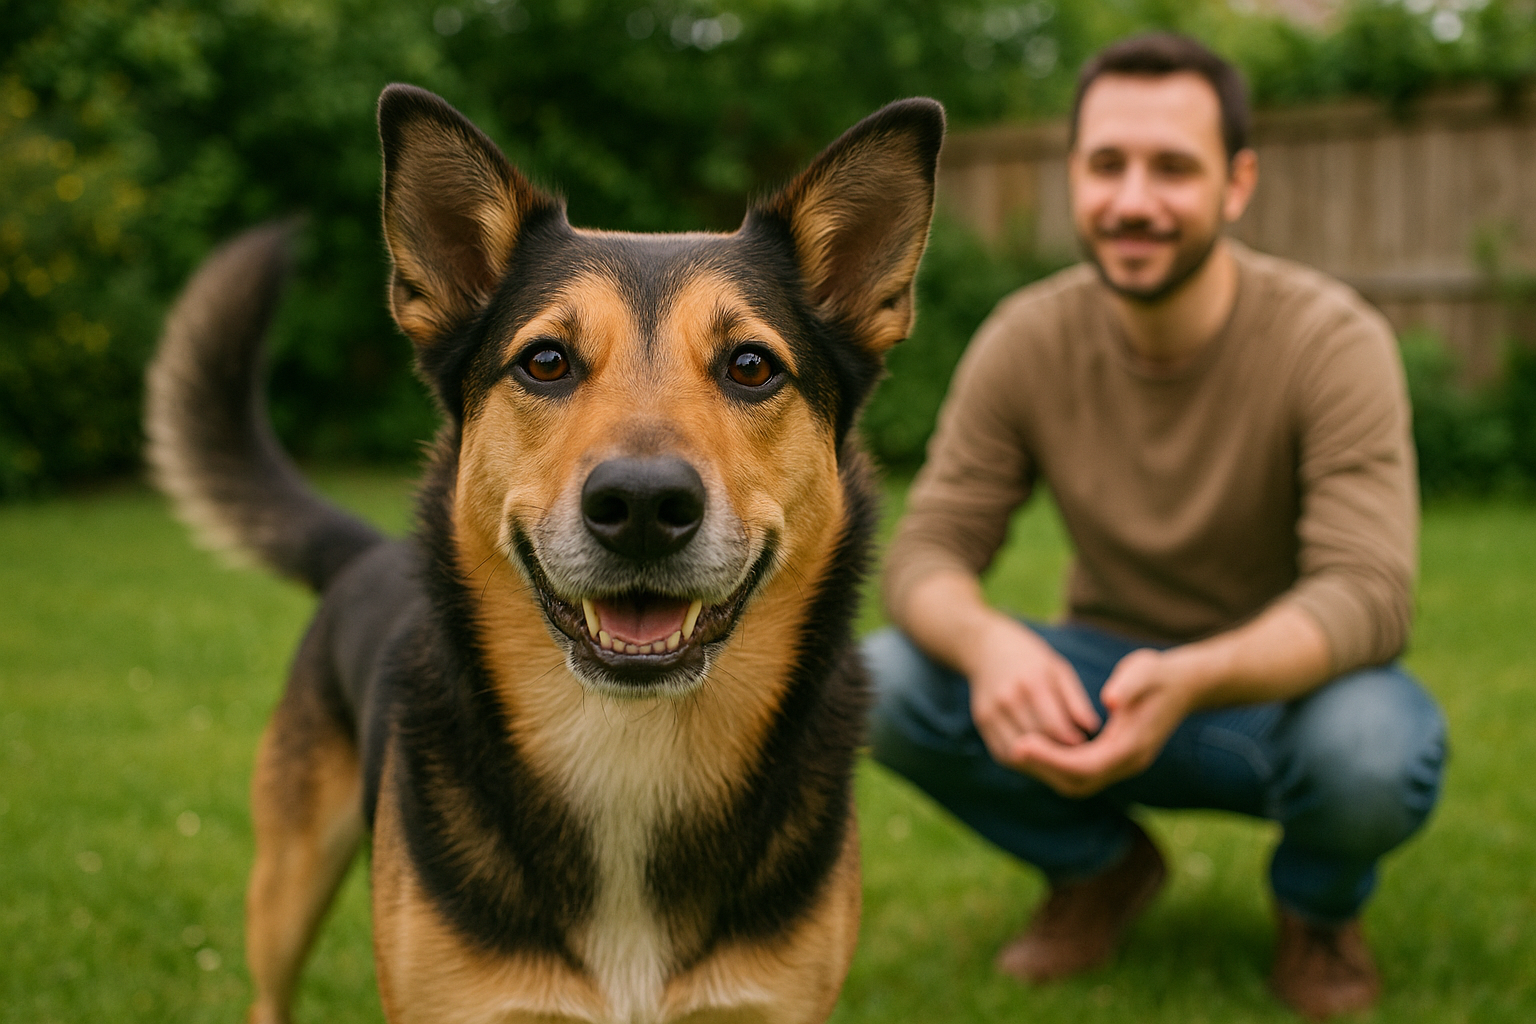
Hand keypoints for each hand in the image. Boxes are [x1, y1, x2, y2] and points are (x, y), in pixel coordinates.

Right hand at [965, 616, 1101, 768]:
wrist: (988, 647)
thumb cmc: (1032, 660)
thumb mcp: (1059, 670)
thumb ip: (1075, 699)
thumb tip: (1092, 728)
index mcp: (1032, 683)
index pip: (1054, 726)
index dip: (1072, 742)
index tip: (1087, 748)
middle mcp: (1008, 698)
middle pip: (1036, 741)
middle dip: (1059, 755)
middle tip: (1077, 761)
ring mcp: (991, 711)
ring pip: (1018, 752)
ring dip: (1040, 763)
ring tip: (1058, 764)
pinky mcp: (981, 721)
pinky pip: (1002, 752)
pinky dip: (1021, 761)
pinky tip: (1037, 758)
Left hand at [1013, 646, 1197, 797]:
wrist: (1183, 685)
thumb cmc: (1159, 674)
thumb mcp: (1145, 670)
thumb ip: (1129, 685)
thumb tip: (1111, 700)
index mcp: (1134, 745)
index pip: (1087, 766)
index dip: (1052, 758)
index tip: (1023, 743)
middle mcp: (1128, 762)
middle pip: (1079, 782)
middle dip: (1045, 768)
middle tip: (1014, 748)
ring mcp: (1122, 764)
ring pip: (1079, 782)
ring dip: (1048, 770)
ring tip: (1020, 748)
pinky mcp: (1115, 758)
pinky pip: (1081, 772)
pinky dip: (1057, 765)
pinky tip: (1037, 746)